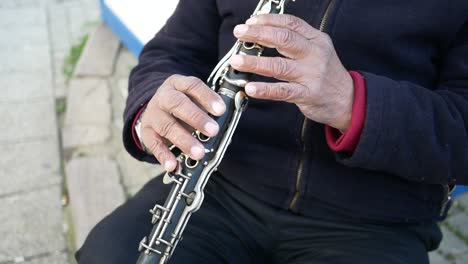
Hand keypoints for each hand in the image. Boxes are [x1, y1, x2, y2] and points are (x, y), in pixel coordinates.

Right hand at [140, 75, 225, 170]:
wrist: (156, 110)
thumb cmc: (183, 106)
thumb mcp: (194, 100)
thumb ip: (208, 110)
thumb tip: (227, 128)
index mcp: (178, 84)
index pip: (193, 85)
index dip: (207, 97)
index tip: (221, 110)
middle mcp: (164, 96)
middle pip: (177, 103)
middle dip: (196, 117)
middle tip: (213, 131)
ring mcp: (153, 114)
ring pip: (167, 126)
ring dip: (184, 140)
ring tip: (199, 153)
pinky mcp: (146, 131)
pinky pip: (154, 144)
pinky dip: (164, 155)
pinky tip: (174, 165)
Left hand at [230, 14, 353, 130]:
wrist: (348, 100)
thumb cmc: (326, 75)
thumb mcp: (317, 51)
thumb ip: (295, 42)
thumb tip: (263, 34)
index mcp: (316, 40)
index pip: (291, 23)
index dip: (268, 20)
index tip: (250, 21)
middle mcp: (315, 54)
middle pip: (284, 39)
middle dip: (258, 34)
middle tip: (239, 33)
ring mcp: (312, 74)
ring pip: (279, 66)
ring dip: (255, 63)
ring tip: (237, 61)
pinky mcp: (309, 94)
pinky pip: (283, 91)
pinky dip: (265, 90)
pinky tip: (250, 88)